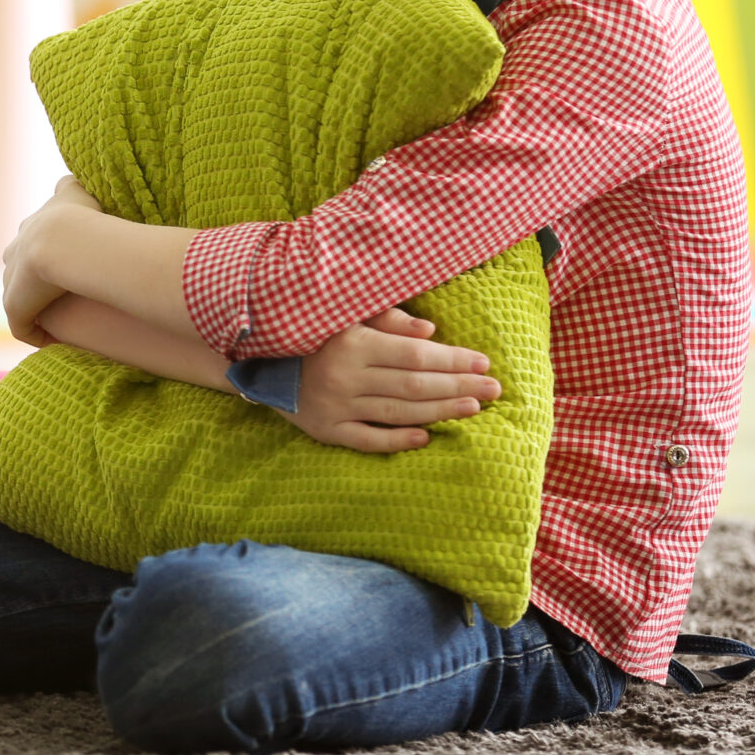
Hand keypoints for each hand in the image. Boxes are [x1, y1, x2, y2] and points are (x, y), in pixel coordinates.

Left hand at [1, 176, 102, 345]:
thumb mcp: (75, 190)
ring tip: (61, 324)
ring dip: (36, 311)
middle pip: (18, 272)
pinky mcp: (14, 308)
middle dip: (33, 284)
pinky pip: (23, 327)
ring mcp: (11, 283)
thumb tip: (69, 179)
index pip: (29, 245)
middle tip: (62, 298)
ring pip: (19, 300)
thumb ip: (70, 184)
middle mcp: (13, 256)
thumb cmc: (80, 215)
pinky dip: (37, 334)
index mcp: (27, 232)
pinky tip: (55, 340)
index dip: (45, 256)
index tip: (65, 268)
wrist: (64, 241)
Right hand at [282, 306, 502, 453]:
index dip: (452, 359)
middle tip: (495, 389)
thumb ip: (388, 320)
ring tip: (474, 408)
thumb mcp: (345, 315)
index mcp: (352, 343)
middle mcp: (345, 377)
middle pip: (414, 386)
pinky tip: (428, 437)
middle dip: (459, 386)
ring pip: (398, 413)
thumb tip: (431, 332)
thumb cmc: (313, 332)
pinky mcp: (326, 431)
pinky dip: (399, 440)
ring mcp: (336, 408)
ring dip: (440, 412)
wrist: (259, 362)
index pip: (415, 355)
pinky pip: (368, 440)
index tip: (484, 362)